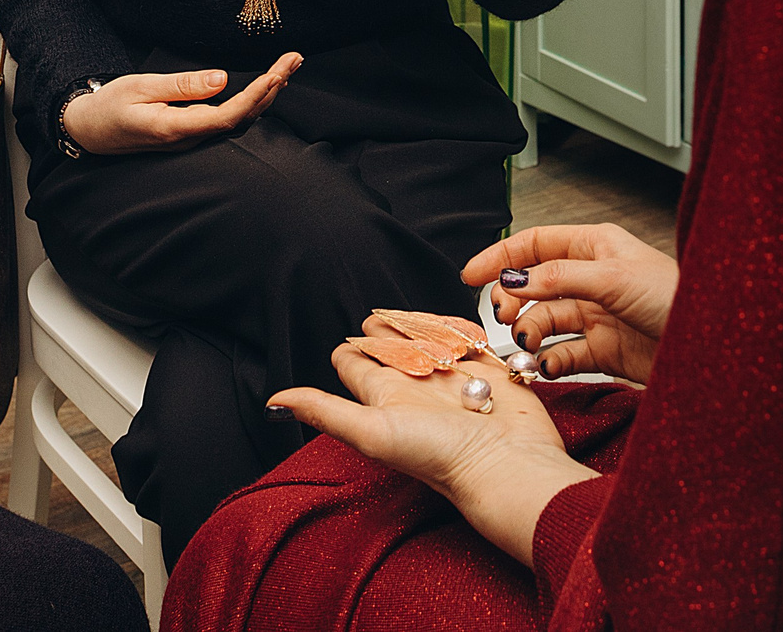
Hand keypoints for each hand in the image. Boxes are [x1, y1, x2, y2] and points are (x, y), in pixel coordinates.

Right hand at [60, 53, 300, 154]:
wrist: (89, 130)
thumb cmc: (109, 106)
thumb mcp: (139, 87)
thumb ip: (182, 85)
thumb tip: (222, 79)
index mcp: (175, 129)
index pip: (227, 117)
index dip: (255, 97)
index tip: (276, 74)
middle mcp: (189, 139)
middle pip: (242, 119)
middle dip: (272, 89)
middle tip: (295, 58)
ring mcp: (192, 139)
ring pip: (239, 120)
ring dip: (267, 94)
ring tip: (290, 65)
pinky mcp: (192, 134)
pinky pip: (229, 120)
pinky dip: (252, 101)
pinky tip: (266, 85)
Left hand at [268, 329, 596, 568]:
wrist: (508, 463)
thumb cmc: (441, 455)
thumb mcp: (372, 432)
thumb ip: (324, 410)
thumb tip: (274, 401)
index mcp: (385, 397)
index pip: (356, 363)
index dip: (350, 349)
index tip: (352, 337)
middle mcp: (417, 386)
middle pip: (392, 344)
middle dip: (385, 327)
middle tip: (380, 318)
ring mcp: (453, 378)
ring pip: (429, 336)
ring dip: (421, 324)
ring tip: (414, 321)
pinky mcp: (488, 372)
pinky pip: (470, 339)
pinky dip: (463, 328)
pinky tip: (458, 329)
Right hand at [464, 223, 678, 385]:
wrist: (713, 347)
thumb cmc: (676, 298)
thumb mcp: (612, 277)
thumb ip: (558, 277)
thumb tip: (513, 280)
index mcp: (594, 247)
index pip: (535, 244)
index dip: (501, 258)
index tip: (471, 276)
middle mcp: (592, 279)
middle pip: (534, 287)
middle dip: (515, 302)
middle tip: (505, 319)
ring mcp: (597, 316)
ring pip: (546, 322)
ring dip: (531, 334)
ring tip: (528, 345)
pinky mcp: (604, 351)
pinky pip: (564, 354)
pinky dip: (550, 361)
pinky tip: (547, 366)